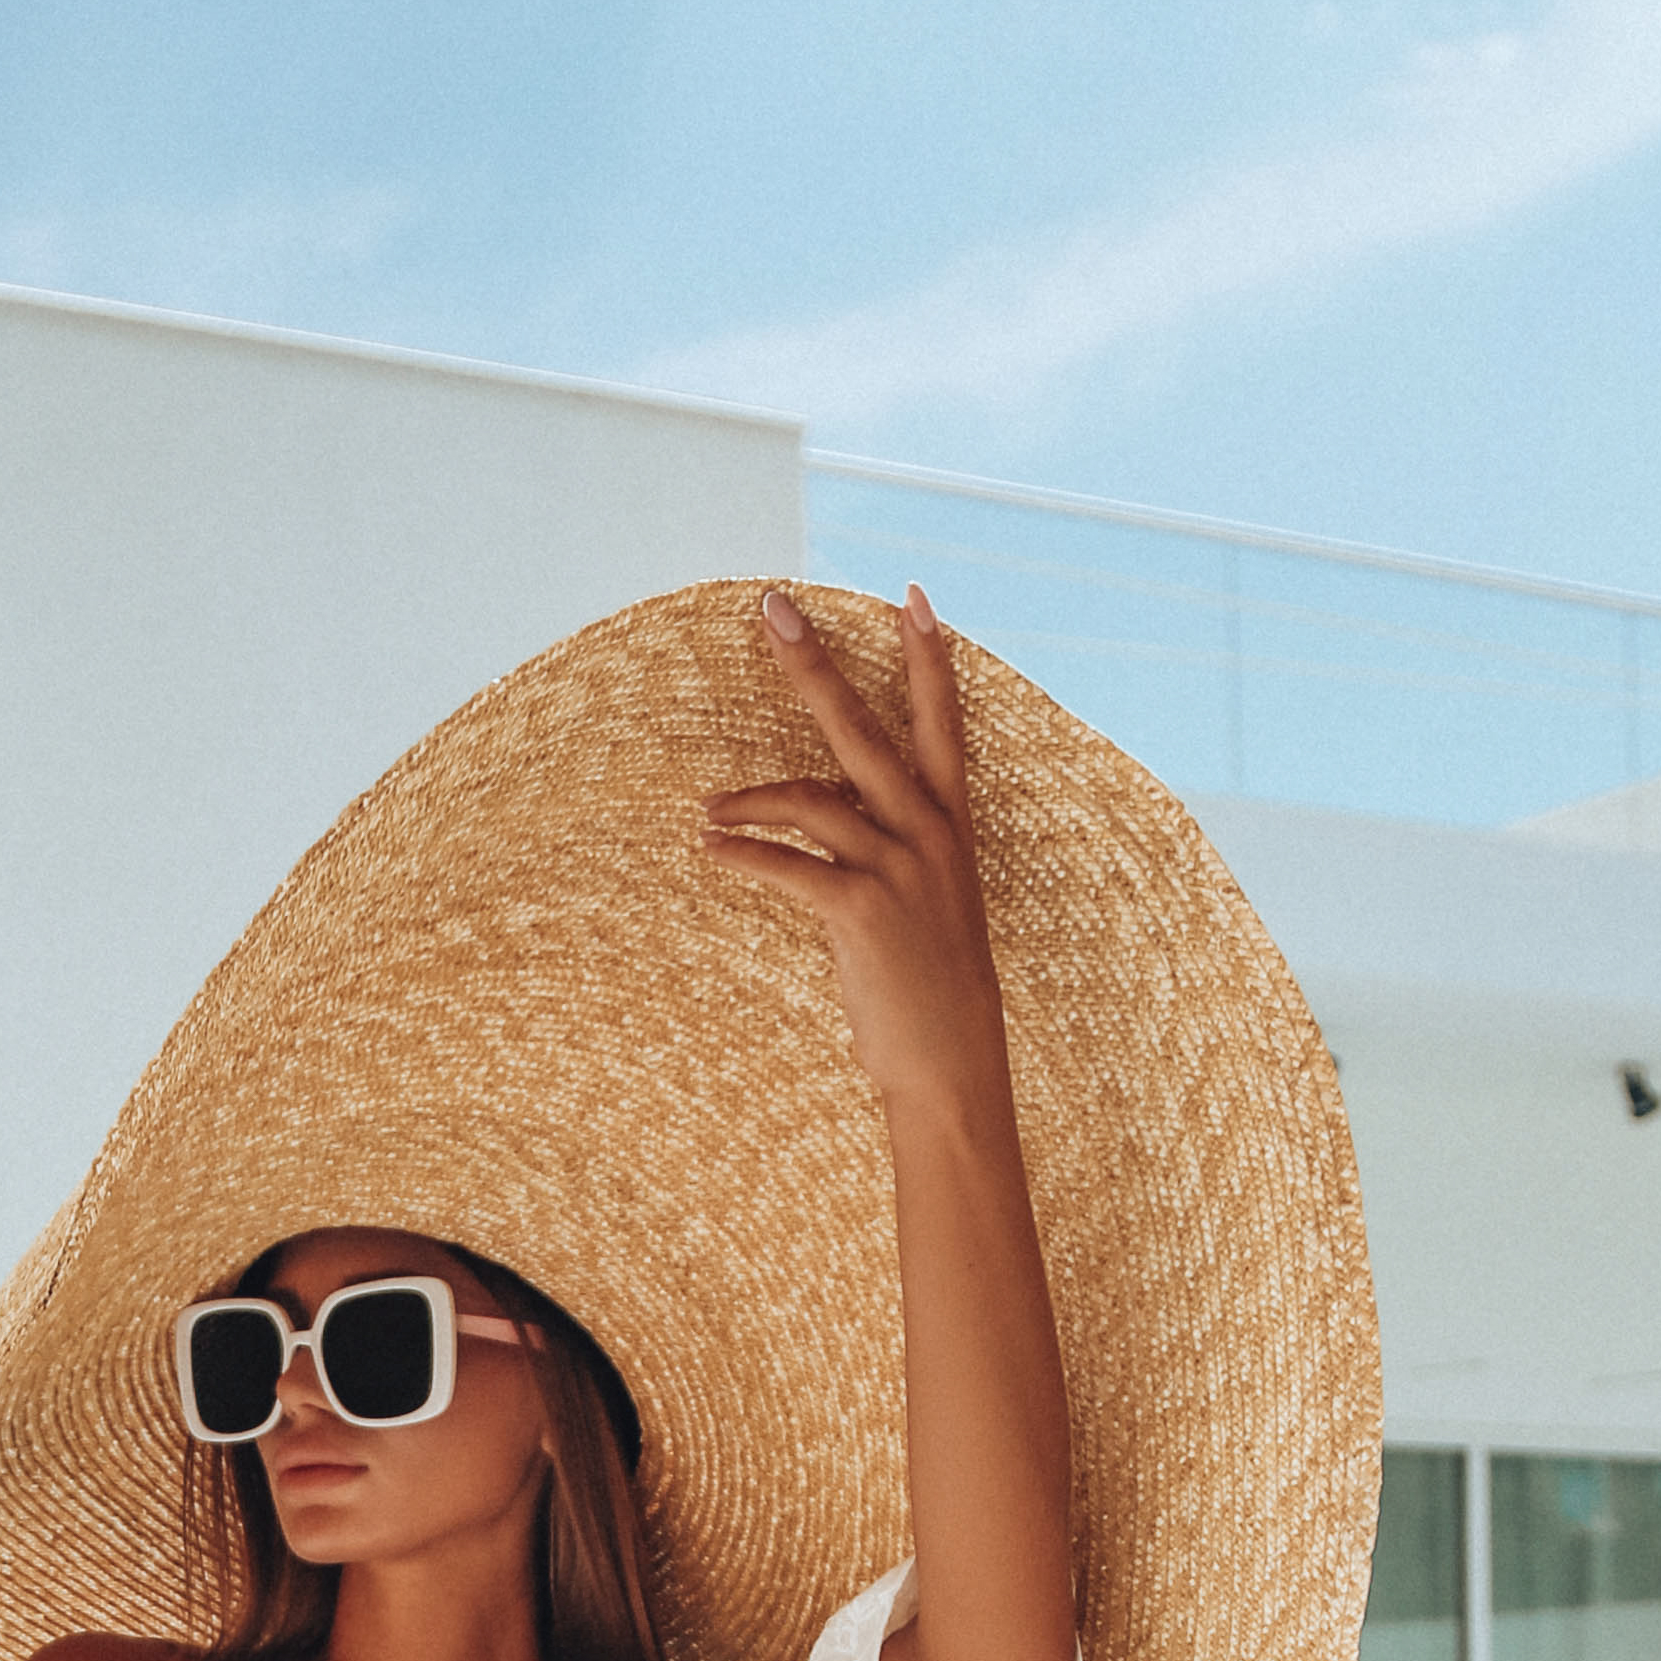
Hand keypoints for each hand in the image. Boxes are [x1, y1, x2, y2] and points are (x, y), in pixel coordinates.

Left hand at [700, 586, 1011, 1123]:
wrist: (953, 1065)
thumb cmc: (932, 990)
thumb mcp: (924, 902)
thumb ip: (886, 847)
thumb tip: (827, 813)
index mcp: (949, 823)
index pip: (942, 721)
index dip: (929, 658)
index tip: (912, 596)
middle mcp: (928, 832)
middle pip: (862, 727)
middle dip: (813, 664)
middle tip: (772, 608)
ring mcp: (897, 868)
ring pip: (810, 797)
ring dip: (747, 798)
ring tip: (708, 811)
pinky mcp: (861, 911)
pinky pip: (787, 867)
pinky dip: (742, 856)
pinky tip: (710, 853)